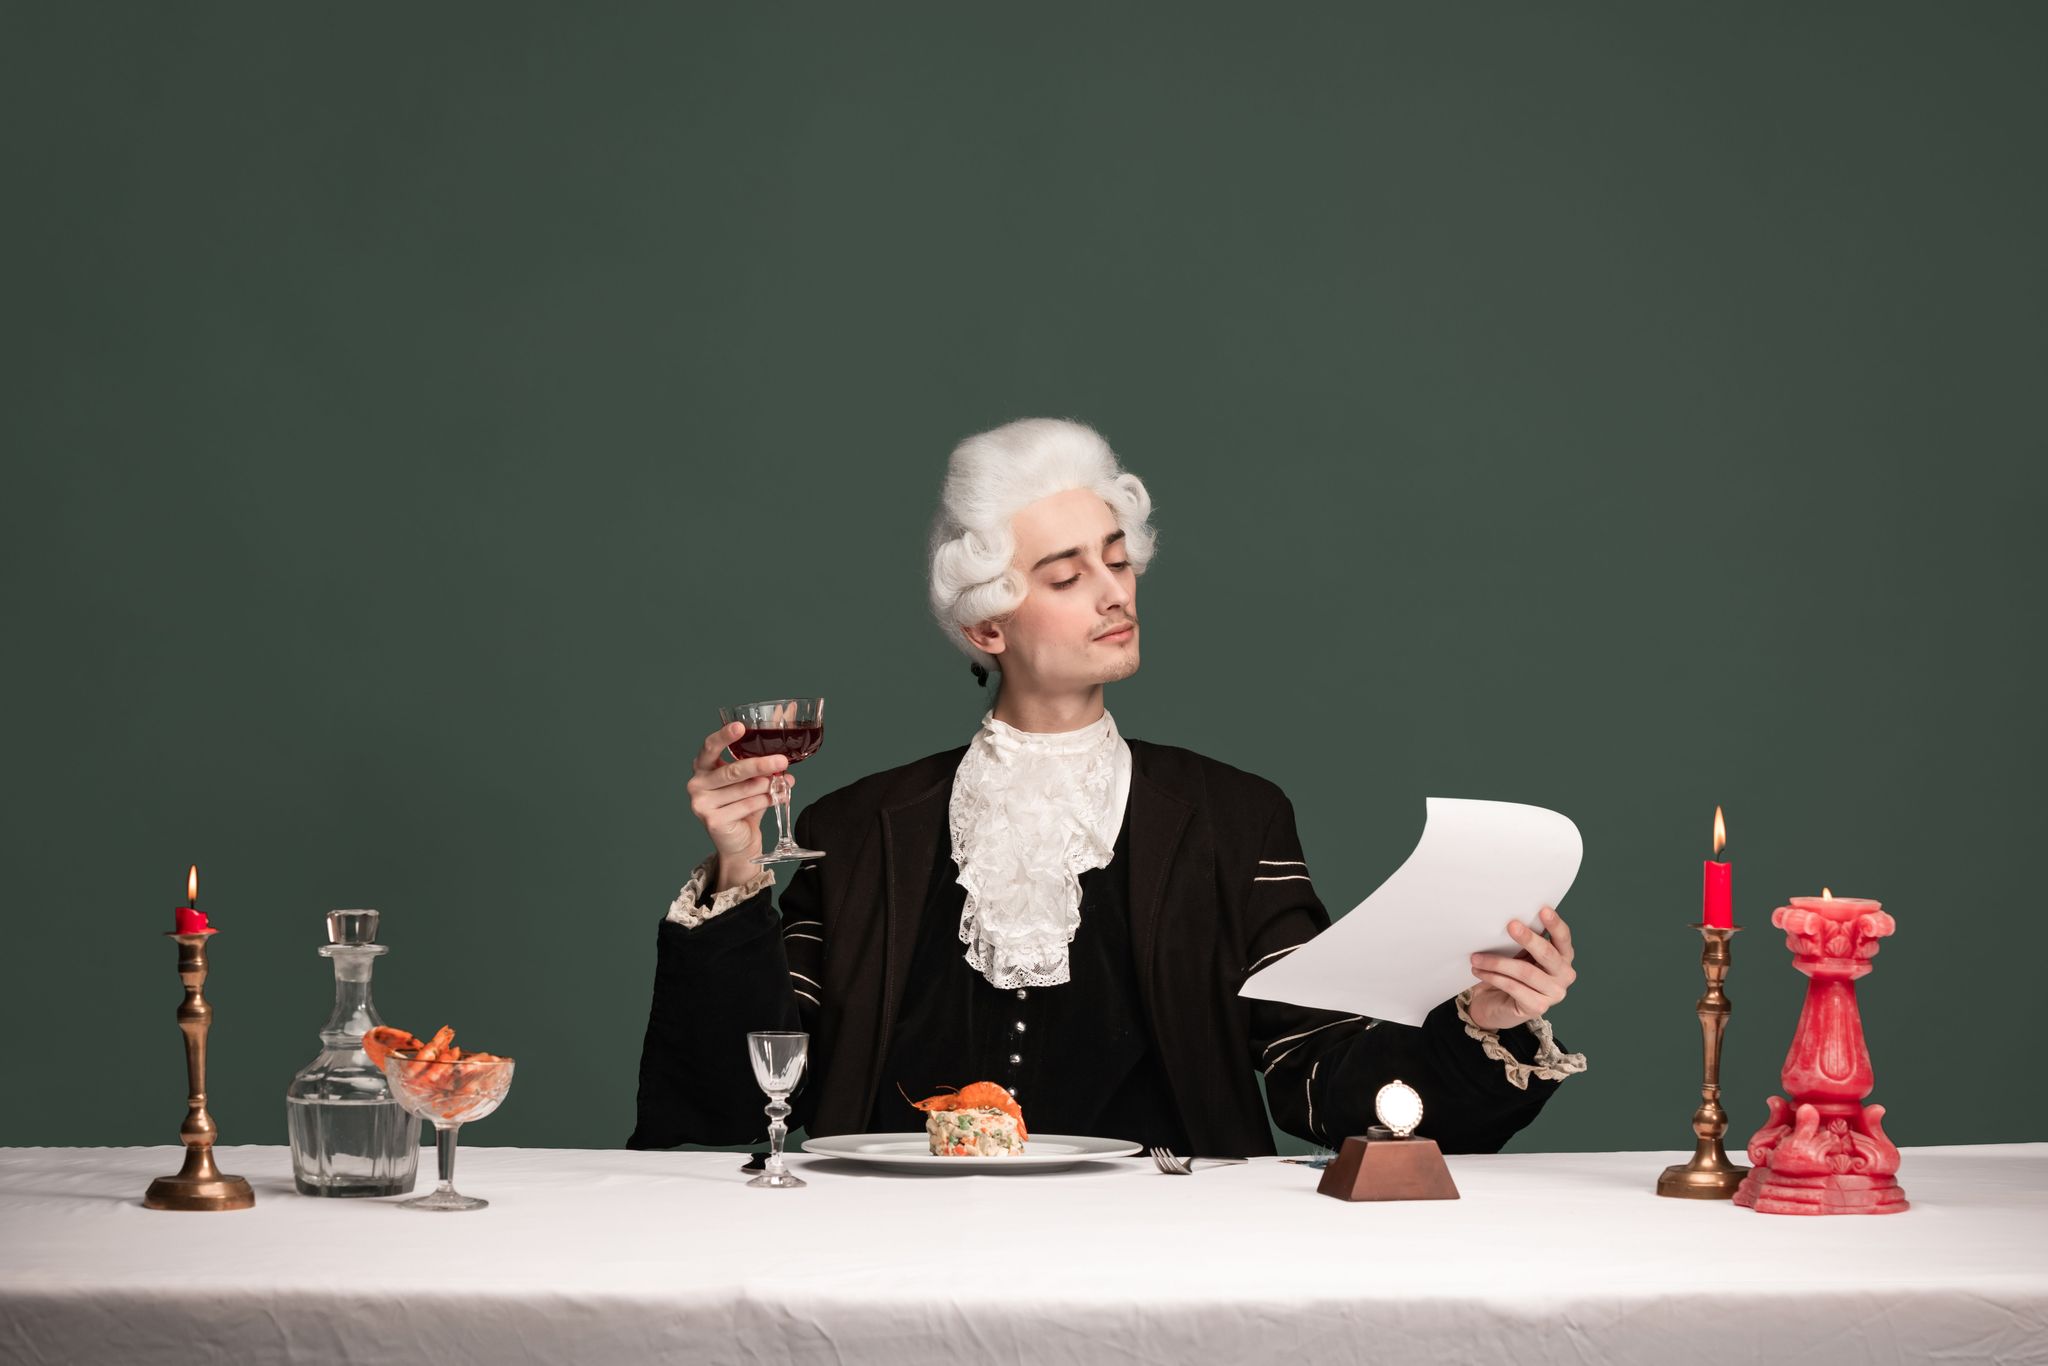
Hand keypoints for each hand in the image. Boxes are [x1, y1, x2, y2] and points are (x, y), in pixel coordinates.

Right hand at [686, 722, 790, 891]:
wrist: (738, 843)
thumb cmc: (743, 808)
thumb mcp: (751, 783)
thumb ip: (762, 770)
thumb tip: (784, 759)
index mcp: (703, 768)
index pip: (709, 747)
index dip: (724, 736)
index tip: (740, 727)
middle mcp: (697, 784)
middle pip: (732, 770)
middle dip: (760, 765)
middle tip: (782, 761)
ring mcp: (701, 804)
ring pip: (744, 789)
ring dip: (767, 786)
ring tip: (781, 784)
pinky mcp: (713, 821)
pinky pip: (747, 805)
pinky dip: (766, 801)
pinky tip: (776, 798)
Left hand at [1467, 905, 1576, 1031]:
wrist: (1495, 1006)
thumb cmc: (1509, 975)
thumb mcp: (1518, 954)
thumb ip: (1522, 941)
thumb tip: (1510, 920)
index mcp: (1563, 957)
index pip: (1563, 938)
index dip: (1555, 924)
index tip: (1543, 910)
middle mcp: (1564, 975)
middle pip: (1547, 954)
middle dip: (1528, 938)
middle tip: (1510, 925)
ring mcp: (1554, 994)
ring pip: (1525, 971)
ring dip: (1498, 962)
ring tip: (1476, 957)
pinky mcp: (1538, 1007)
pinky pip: (1513, 987)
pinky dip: (1493, 977)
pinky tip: (1479, 970)